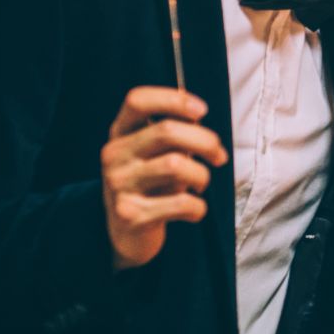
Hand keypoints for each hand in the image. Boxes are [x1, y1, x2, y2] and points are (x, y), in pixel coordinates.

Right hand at [101, 87, 226, 270]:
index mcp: (120, 134)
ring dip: (202, 176)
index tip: (202, 110)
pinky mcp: (130, 215)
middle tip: (219, 156)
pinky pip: (181, 203)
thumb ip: (175, 137)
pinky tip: (194, 210)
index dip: (173, 99)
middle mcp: (114, 155)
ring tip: (200, 184)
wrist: (127, 233)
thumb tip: (204, 130)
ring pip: (176, 165)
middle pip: (167, 131)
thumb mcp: (156, 155)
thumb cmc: (152, 185)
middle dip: (206, 141)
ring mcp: (119, 185)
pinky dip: (198, 207)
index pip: (137, 100)